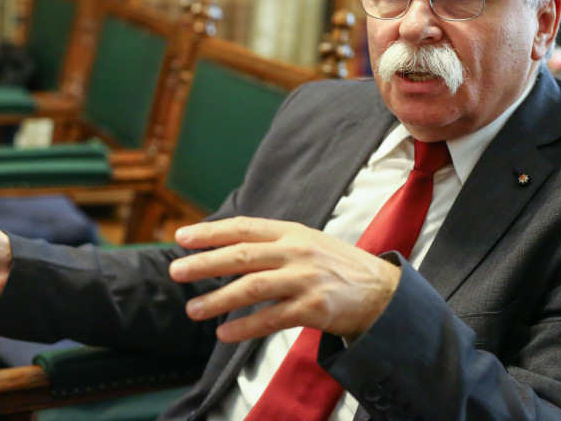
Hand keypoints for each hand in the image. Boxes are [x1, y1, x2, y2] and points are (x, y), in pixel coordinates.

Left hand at [168, 217, 400, 342]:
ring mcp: (306, 279)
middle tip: (177, 271)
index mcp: (291, 231)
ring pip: (252, 287)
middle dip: (205, 263)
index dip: (211, 232)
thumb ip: (271, 244)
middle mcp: (296, 251)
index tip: (182, 237)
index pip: (244, 227)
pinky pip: (272, 319)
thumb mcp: (306, 242)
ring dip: (218, 299)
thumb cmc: (336, 267)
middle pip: (242, 255)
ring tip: (192, 309)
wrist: (383, 292)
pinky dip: (245, 326)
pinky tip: (225, 332)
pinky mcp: (314, 308)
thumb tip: (226, 249)